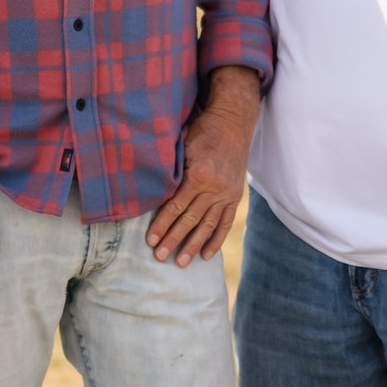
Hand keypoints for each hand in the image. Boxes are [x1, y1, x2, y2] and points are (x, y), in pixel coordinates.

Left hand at [148, 69, 257, 265]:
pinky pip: (225, 222)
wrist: (232, 123)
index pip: (176, 207)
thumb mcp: (183, 147)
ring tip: (182, 262)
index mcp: (199, 176)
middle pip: (190, 220)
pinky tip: (206, 255)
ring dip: (193, 245)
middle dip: (174, 240)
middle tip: (160, 256)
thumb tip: (153, 194)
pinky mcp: (235, 196)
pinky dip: (216, 239)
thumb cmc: (202, 132)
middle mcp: (215, 189)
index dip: (162, 224)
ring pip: (208, 225)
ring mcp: (227, 194)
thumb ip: (173, 172)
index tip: (150, 240)